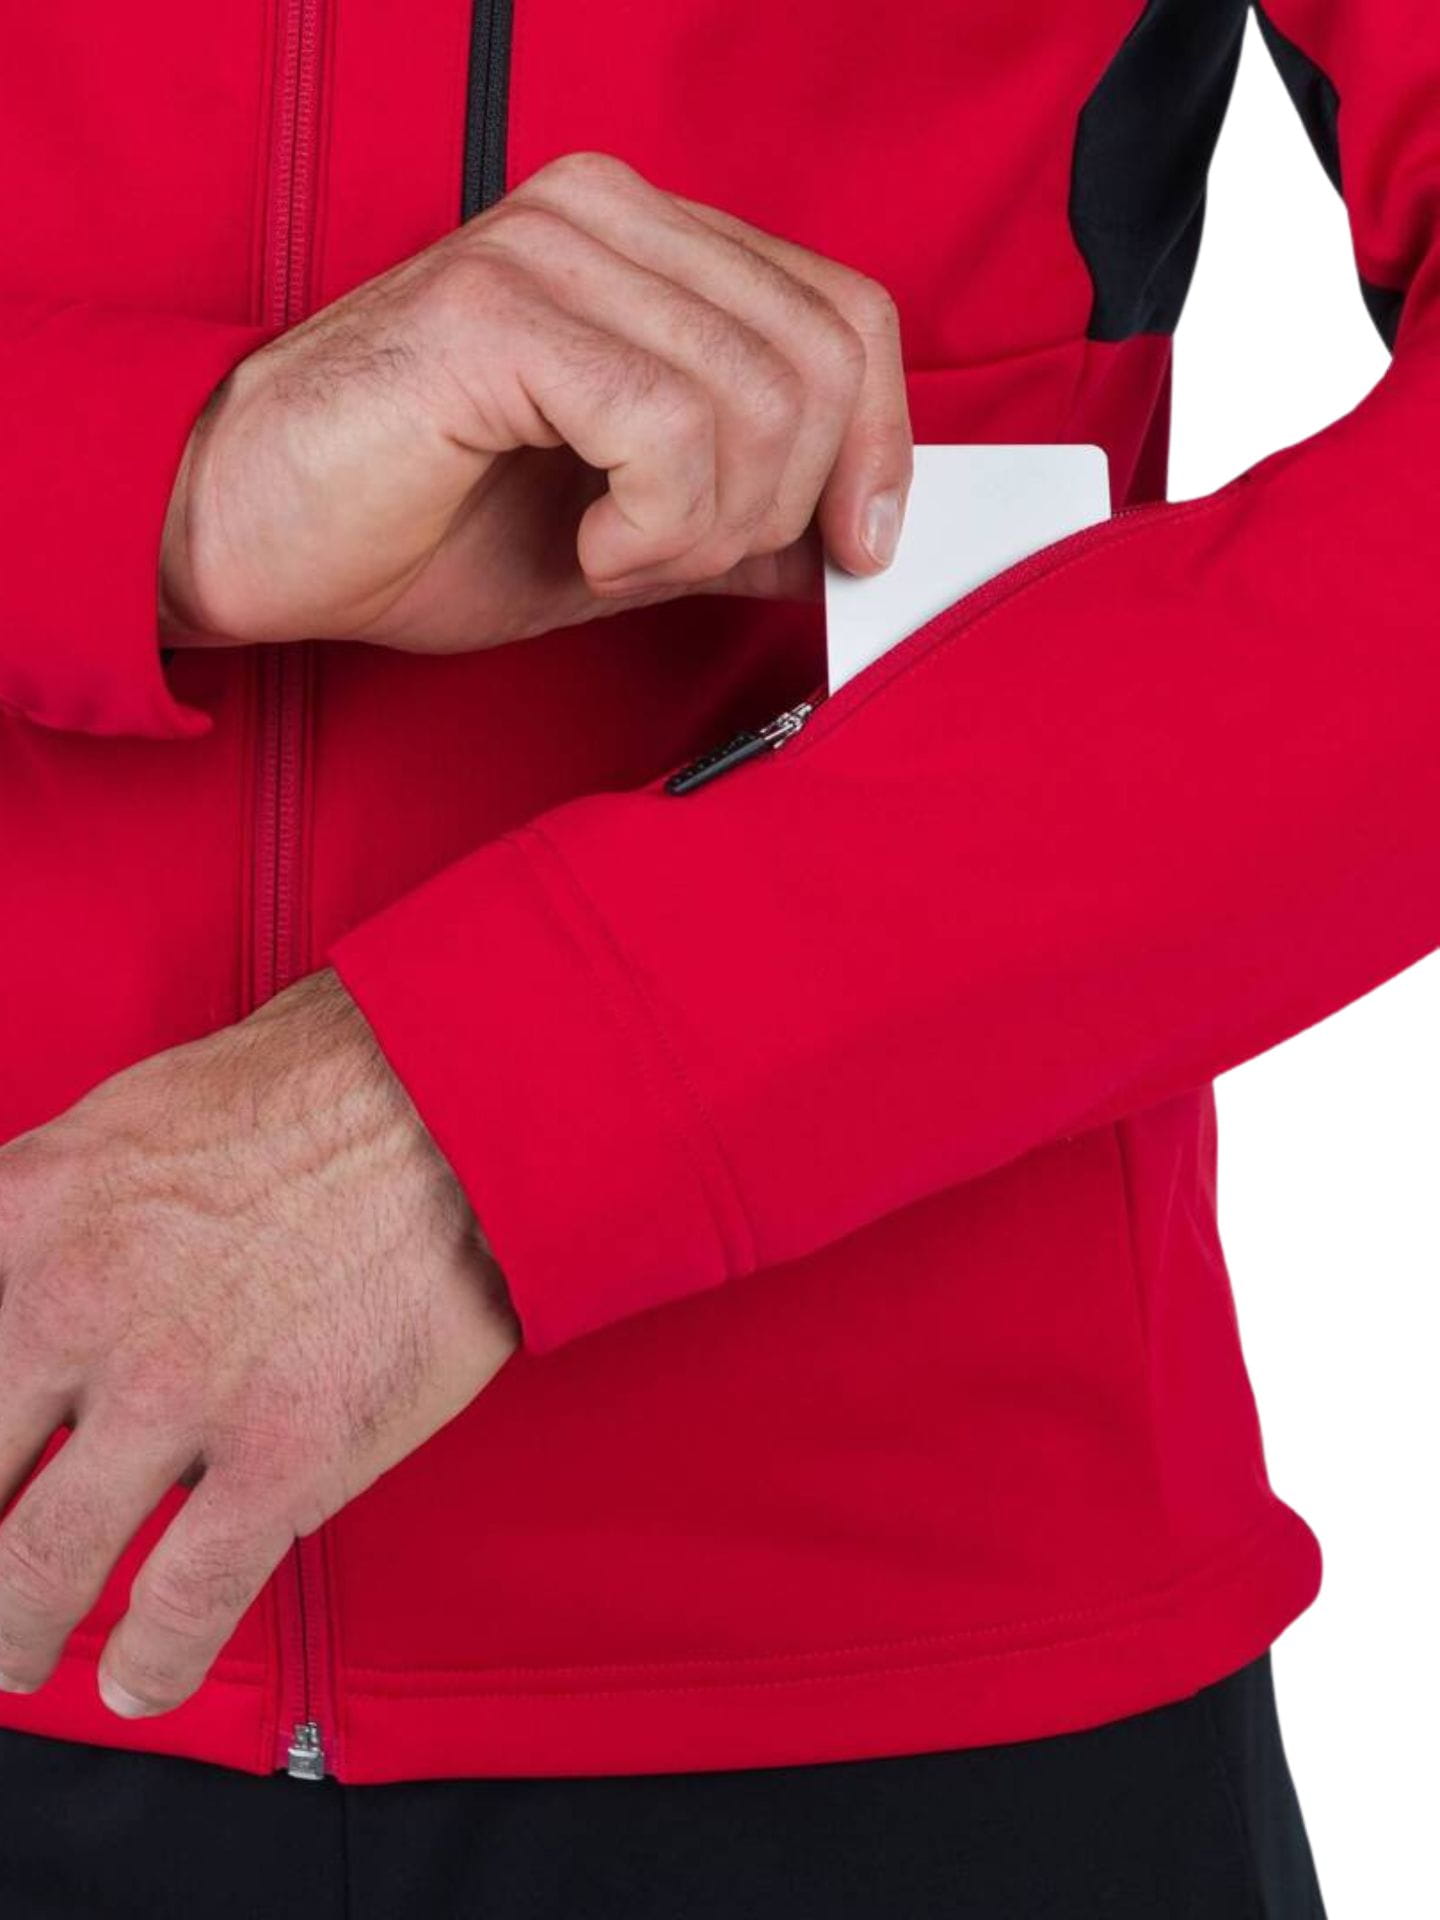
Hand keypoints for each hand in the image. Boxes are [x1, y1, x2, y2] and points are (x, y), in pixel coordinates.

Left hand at [0, 971, 517, 1716]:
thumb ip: (60, 1202)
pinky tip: (139, 1679)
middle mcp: (74, 1308)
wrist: (464, 1094)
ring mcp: (173, 1395)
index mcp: (30, 1209)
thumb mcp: (134, 1108)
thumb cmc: (329, 1078)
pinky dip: (148, 1666)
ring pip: (38, 1567)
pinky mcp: (280, 1462)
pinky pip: (181, 1607)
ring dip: (17, 1630)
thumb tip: (38, 1261)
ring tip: (23, 1654)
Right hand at [160, 150, 911, 650]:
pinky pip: (668, 430)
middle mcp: (606, 217)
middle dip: (781, 506)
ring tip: (614, 553)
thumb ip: (735, 519)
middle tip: (676, 560)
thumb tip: (845, 537)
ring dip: (707, 529)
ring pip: (759, 400)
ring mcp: (550, 250)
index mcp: (644, 246)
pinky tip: (583, 545)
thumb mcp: (621, 540)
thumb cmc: (415, 527)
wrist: (245, 537)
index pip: (842, 313)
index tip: (861, 545)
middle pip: (824, 356)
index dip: (881, 440)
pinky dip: (650, 529)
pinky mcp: (498, 312)